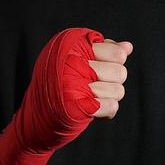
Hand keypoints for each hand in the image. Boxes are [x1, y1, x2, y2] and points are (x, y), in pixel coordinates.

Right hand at [0, 28, 130, 164]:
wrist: (37, 117)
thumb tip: (127, 47)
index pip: (117, 53)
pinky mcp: (75, 106)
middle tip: (98, 84)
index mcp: (73, 47)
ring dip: (109, 97)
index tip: (103, 65)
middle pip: (120, 72)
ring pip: (118, 90)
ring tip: (94, 96)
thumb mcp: (80, 61)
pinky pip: (111, 106)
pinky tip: (94, 109)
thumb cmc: (62, 85)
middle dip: (113, 81)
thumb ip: (105, 52)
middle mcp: (71, 62)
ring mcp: (72, 84)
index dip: (116, 61)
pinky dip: (106, 111)